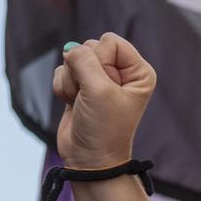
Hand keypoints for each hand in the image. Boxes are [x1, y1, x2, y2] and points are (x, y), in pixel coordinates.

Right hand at [51, 32, 156, 169]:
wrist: (90, 159)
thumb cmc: (103, 129)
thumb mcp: (99, 91)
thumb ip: (83, 60)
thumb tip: (70, 48)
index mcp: (138, 71)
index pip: (110, 41)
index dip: (101, 61)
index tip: (105, 87)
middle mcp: (121, 72)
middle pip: (90, 47)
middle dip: (83, 71)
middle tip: (92, 97)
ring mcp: (99, 78)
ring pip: (73, 59)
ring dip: (72, 82)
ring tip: (83, 103)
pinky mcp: (81, 86)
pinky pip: (63, 71)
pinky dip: (63, 88)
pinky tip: (74, 105)